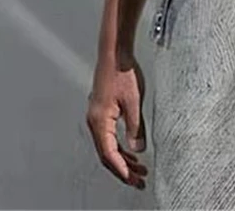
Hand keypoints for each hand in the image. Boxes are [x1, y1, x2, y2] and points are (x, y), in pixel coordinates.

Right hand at [86, 54, 147, 189]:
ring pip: (108, 146)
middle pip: (107, 154)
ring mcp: (96, 117)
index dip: (122, 169)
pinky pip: (109, 136)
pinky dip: (119, 146)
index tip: (133, 179)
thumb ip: (135, 127)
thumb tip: (138, 149)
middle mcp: (94, 122)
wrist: (114, 53)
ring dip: (122, 158)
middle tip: (139, 180)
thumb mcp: (134, 101)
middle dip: (123, 168)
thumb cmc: (122, 72)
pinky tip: (131, 149)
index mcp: (99, 121)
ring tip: (139, 168)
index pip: (109, 154)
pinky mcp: (101, 111)